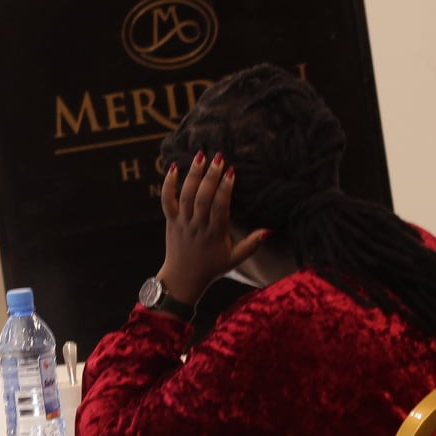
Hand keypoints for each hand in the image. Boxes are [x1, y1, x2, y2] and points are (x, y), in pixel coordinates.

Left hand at [156, 152, 268, 306]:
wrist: (182, 279)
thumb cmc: (211, 268)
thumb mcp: (234, 259)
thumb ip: (252, 244)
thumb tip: (269, 230)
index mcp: (215, 234)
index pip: (220, 207)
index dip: (225, 189)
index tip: (231, 171)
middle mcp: (197, 226)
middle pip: (202, 198)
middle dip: (210, 176)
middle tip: (218, 157)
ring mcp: (182, 222)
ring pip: (185, 196)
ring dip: (193, 175)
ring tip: (201, 156)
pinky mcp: (170, 221)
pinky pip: (166, 200)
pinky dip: (168, 184)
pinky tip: (173, 167)